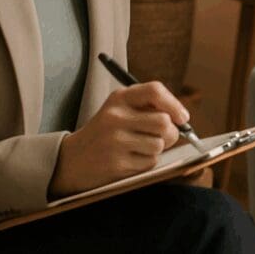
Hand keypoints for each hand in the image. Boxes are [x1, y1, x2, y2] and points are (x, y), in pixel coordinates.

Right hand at [48, 82, 189, 197]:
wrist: (71, 160)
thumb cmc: (106, 133)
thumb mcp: (120, 111)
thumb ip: (148, 108)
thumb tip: (182, 119)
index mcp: (119, 98)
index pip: (154, 91)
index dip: (174, 104)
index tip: (183, 118)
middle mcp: (115, 116)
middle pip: (163, 122)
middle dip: (170, 133)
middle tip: (163, 137)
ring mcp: (115, 141)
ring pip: (159, 144)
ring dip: (156, 149)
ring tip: (139, 148)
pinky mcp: (116, 163)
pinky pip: (149, 162)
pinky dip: (146, 163)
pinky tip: (130, 159)